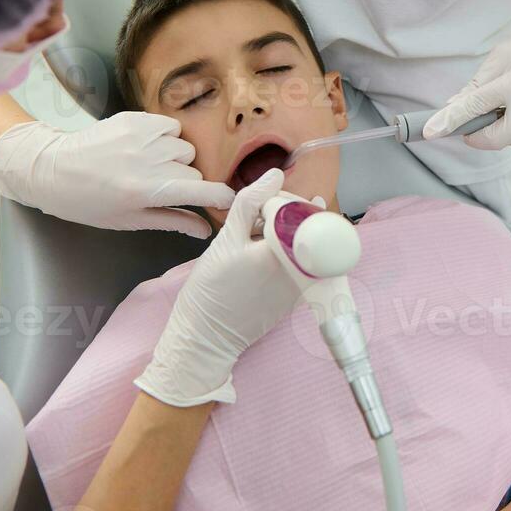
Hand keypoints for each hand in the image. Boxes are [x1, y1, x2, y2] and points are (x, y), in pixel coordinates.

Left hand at [0, 112, 233, 235]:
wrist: (51, 169)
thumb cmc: (87, 203)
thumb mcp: (128, 220)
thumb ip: (170, 220)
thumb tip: (204, 229)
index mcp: (146, 190)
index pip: (202, 190)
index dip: (221, 197)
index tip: (229, 201)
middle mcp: (148, 160)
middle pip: (194, 168)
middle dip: (188, 180)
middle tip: (165, 187)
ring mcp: (142, 135)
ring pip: (185, 146)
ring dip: (177, 157)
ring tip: (153, 165)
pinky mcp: (135, 118)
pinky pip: (170, 126)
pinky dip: (166, 137)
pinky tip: (147, 148)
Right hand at [134, 169, 305, 405]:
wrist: (206, 337)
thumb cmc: (211, 289)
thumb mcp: (225, 239)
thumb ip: (250, 202)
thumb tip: (275, 173)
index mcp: (286, 251)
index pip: (296, 209)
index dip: (277, 198)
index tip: (257, 203)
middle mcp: (303, 268)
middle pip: (304, 226)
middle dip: (282, 213)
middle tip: (253, 216)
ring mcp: (303, 285)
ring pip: (303, 243)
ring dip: (282, 231)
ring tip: (253, 234)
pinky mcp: (297, 296)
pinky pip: (300, 262)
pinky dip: (284, 251)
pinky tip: (261, 251)